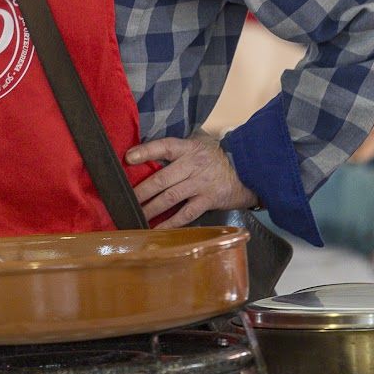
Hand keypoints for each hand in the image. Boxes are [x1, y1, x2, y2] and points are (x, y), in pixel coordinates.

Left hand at [126, 129, 257, 226]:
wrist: (249, 169)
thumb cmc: (217, 157)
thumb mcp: (200, 144)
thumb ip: (178, 150)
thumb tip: (150, 155)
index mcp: (188, 149)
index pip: (164, 146)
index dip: (146, 151)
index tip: (128, 158)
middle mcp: (193, 165)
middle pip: (162, 178)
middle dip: (141, 191)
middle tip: (124, 199)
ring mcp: (200, 184)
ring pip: (170, 197)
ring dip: (151, 208)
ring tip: (136, 215)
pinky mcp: (208, 200)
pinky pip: (186, 214)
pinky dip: (170, 222)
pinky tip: (157, 228)